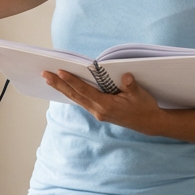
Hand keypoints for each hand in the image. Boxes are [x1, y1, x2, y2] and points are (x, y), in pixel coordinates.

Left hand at [42, 71, 164, 134]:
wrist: (149, 123)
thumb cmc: (145, 107)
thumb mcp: (140, 95)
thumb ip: (131, 85)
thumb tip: (125, 76)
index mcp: (106, 106)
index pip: (85, 91)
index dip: (72, 81)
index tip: (60, 72)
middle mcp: (98, 111)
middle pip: (75, 95)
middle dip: (59, 84)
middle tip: (45, 74)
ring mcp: (97, 112)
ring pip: (76, 98)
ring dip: (62, 88)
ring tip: (49, 79)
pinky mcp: (99, 112)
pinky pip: (81, 100)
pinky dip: (72, 92)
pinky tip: (64, 87)